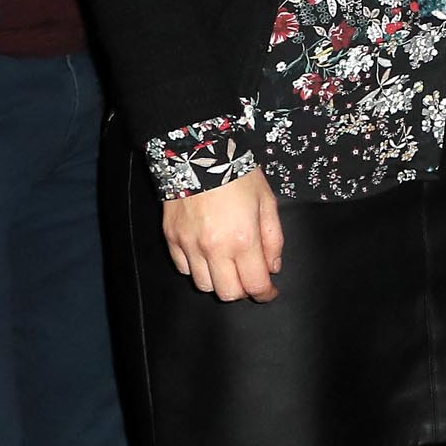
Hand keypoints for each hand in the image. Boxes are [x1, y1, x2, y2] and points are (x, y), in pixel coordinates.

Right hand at [160, 167, 284, 302]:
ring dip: (218, 281)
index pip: (255, 285)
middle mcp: (214, 248)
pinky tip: (206, 255)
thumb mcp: (267, 201)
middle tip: (249, 278)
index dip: (265, 294)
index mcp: (243, 240)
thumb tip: (272, 268)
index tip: (269, 292)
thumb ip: (273, 239)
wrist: (199, 152)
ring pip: (203, 285)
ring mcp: (189, 245)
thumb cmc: (238, 174)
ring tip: (227, 265)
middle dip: (243, 291)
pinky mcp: (171, 238)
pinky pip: (183, 268)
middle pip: (228, 293)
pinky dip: (197, 268)